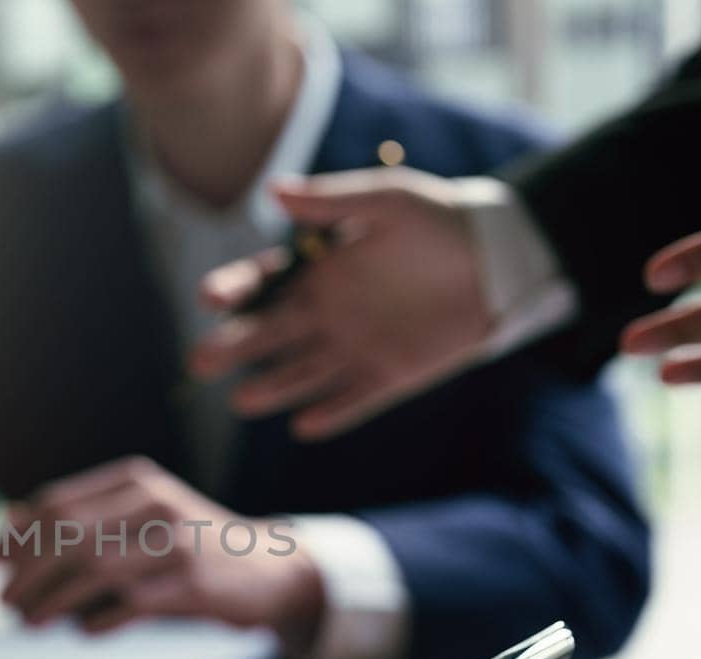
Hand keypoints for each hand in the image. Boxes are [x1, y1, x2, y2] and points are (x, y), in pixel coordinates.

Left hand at [0, 456, 321, 641]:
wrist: (265, 568)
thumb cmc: (185, 547)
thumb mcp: (135, 522)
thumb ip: (77, 524)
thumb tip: (3, 535)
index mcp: (135, 481)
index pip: (58, 504)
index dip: (16, 535)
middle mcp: (155, 503)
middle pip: (70, 535)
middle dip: (27, 573)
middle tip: (3, 603)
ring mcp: (177, 542)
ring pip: (95, 569)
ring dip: (52, 601)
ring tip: (28, 622)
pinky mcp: (194, 584)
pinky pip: (131, 603)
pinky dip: (99, 620)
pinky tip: (82, 632)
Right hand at [190, 169, 490, 439]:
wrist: (499, 260)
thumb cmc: (440, 221)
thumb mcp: (388, 199)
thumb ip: (333, 201)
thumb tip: (273, 191)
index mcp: (316, 271)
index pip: (261, 285)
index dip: (233, 290)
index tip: (210, 296)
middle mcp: (324, 314)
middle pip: (268, 335)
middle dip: (233, 348)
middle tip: (201, 361)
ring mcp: (352, 348)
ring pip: (302, 373)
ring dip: (273, 387)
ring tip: (243, 402)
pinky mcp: (388, 377)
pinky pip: (354, 400)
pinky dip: (332, 413)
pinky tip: (306, 425)